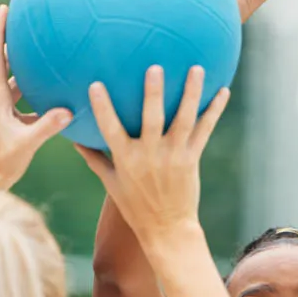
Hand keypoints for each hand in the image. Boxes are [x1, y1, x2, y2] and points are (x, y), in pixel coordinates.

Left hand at [0, 5, 72, 190]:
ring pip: (14, 82)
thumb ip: (47, 127)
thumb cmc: (0, 163)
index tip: (5, 9)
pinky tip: (52, 95)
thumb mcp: (27, 144)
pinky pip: (22, 100)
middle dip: (14, 43)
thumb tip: (68, 111)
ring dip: (26, 69)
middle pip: (4, 63)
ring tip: (44, 54)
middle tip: (27, 23)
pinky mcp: (6, 121)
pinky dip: (35, 93)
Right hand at [76, 67, 229, 245]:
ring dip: (191, 93)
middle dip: (153, 93)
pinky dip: (214, 111)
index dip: (102, 107)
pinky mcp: (191, 159)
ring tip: (197, 69)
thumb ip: (95, 159)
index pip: (110, 129)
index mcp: (127, 159)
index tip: (95, 84)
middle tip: (154, 67)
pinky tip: (223, 91)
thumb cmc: (135, 207)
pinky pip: (204, 130)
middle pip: (152, 119)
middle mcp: (150, 155)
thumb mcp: (111, 184)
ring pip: (184, 119)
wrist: (167, 229)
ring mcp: (173, 156)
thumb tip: (74, 140)